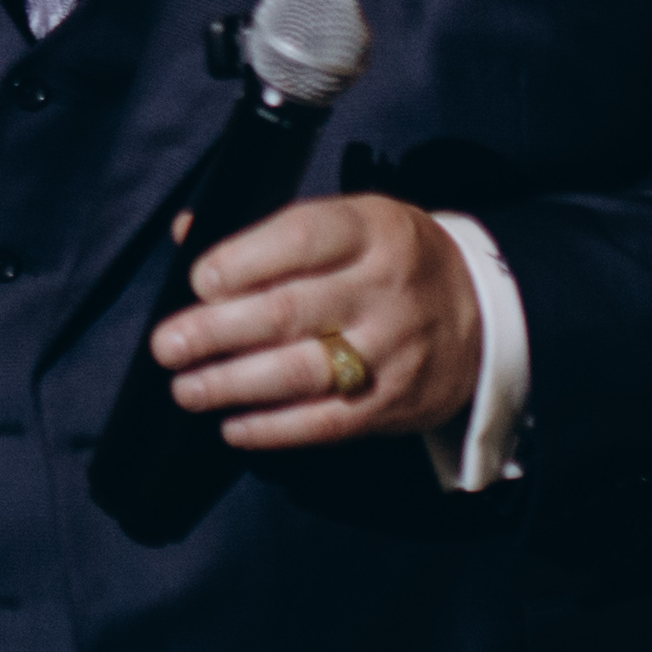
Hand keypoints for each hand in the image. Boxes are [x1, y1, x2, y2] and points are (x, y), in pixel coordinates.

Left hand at [149, 196, 478, 449]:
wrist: (484, 314)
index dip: (242, 261)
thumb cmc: (391, 260)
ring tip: (187, 387)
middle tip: (167, 345)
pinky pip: (325, 422)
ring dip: (233, 384)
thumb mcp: (350, 222)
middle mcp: (383, 288)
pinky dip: (273, 429)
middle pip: (289, 310)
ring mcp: (392, 350)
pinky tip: (232, 426)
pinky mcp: (394, 404)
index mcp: (370, 230)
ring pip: (302, 371)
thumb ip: (271, 230)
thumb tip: (186, 231)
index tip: (199, 281)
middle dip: (217, 330)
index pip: (301, 239)